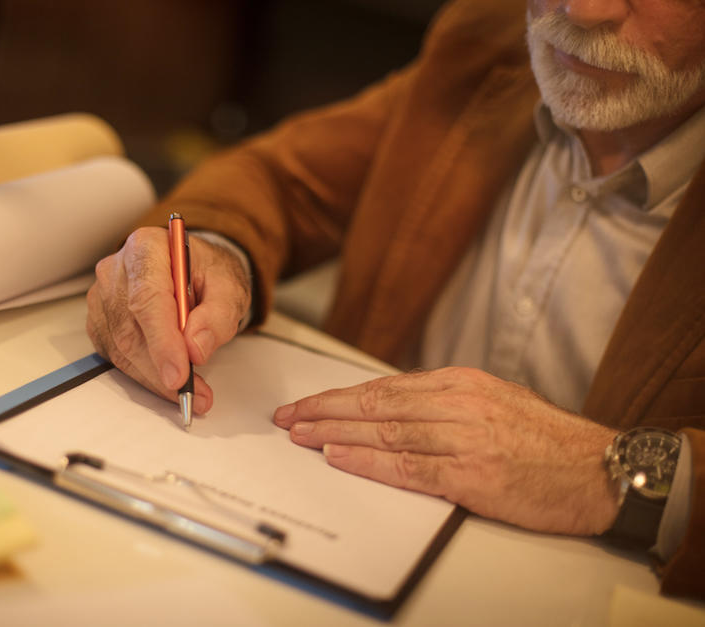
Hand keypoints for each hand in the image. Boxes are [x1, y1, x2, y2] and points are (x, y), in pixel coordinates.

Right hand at [86, 226, 250, 413]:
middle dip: (162, 367)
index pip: (148, 298)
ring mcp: (103, 297)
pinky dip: (144, 375)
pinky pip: (116, 356)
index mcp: (146, 248)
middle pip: (131, 328)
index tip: (179, 373)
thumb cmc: (206, 272)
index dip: (162, 340)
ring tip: (190, 390)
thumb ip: (219, 314)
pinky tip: (168, 378)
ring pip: (121, 348)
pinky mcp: (101, 322)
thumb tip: (196, 347)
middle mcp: (116, 270)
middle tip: (194, 392)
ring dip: (155, 377)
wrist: (192, 269)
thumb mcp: (229, 286)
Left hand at [273, 367, 620, 534]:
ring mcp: (465, 437)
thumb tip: (393, 410)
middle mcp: (458, 403)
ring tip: (301, 435)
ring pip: (385, 432)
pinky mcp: (473, 474)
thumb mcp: (495, 402)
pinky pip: (408, 466)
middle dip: (325, 411)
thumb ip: (444, 404)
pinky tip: (340, 457)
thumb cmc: (548, 441)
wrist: (603, 469)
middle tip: (289, 418)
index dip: (339, 397)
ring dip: (336, 434)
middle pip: (376, 405)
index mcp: (461, 382)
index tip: (308, 404)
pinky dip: (368, 462)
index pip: (384, 387)